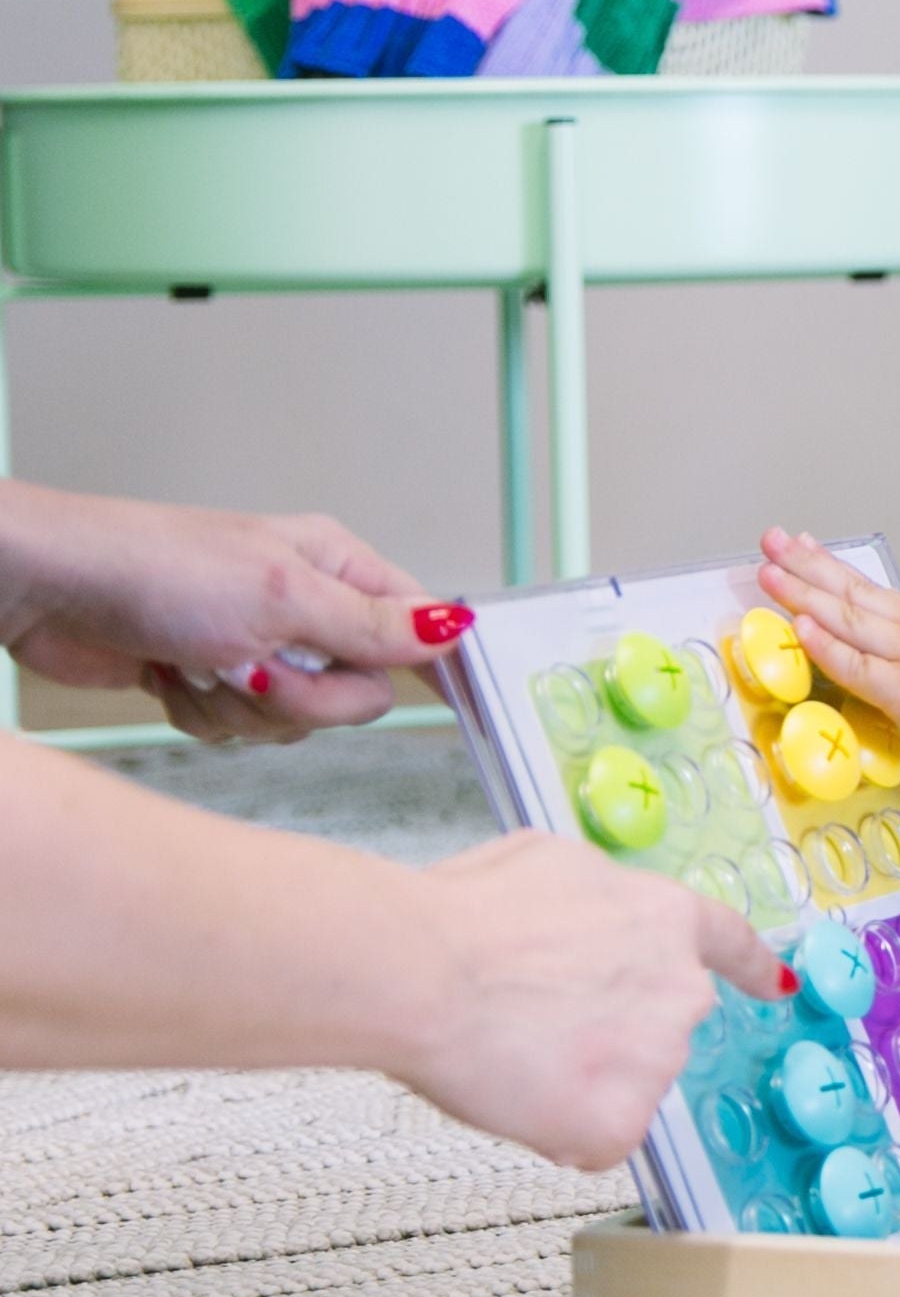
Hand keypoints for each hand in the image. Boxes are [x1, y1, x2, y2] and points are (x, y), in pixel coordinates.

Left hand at [0, 487, 472, 742]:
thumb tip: (454, 627)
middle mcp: (303, 607)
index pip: (415, 626)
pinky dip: (206, 715)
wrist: (48, 592)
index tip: (450, 702)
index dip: (427, 665)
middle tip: (258, 668)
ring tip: (202, 664)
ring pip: (298, 719)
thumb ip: (372, 625)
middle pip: (358, 691)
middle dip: (305, 696)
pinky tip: (174, 678)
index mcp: (334, 567)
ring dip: (245, 707)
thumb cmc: (153, 569)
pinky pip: (242, 729)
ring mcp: (257, 647)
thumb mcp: (281, 598)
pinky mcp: (212, 681)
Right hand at [391, 832, 791, 1170]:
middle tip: (533, 1020)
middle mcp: (682, 991)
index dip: (752, 968)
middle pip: (656, 1026)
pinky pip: (596, 1138)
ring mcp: (658, 1060)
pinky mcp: (622, 1121)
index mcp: (668, 919)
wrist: (425, 972)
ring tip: (512, 1049)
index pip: (731, 946)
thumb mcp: (549, 866)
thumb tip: (586, 923)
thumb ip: (597, 903)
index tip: (777, 985)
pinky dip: (559, 1129)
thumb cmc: (466, 917)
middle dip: (606, 1031)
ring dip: (578, 1079)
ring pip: (623, 1085)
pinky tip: (518, 1093)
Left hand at [756, 527, 899, 754]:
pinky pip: (858, 665)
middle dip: (802, 566)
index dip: (830, 567)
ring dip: (802, 593)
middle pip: (848, 592)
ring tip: (767, 571)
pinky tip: (802, 626)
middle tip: (768, 541)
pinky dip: (827, 644)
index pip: (869, 589)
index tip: (802, 546)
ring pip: (846, 618)